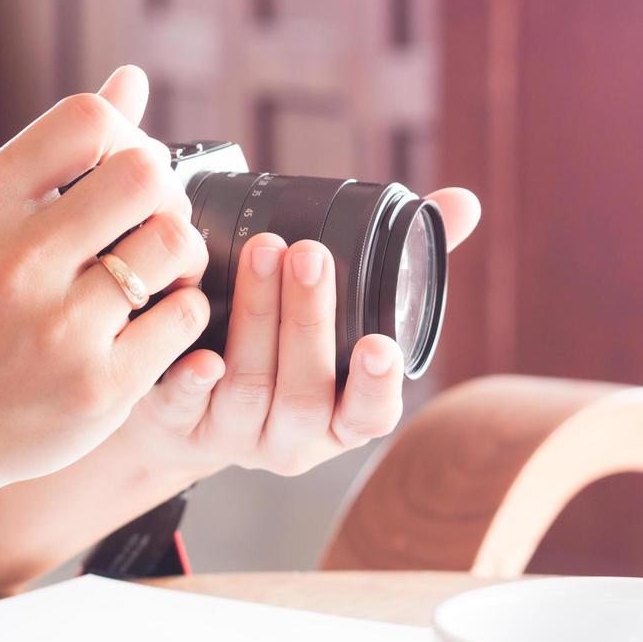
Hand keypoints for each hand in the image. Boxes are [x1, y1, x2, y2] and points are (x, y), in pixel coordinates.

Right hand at [0, 68, 208, 496]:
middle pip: (145, 175)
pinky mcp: (100, 387)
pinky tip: (153, 323)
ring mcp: (59, 329)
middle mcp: (17, 262)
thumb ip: (58, 156)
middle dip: (164, 192)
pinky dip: (183, 312)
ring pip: (175, 243)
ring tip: (160, 273)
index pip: (88, 121)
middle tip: (151, 223)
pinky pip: (186, 317)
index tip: (122, 171)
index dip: (127, 135)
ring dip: (184, 253)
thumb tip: (131, 81)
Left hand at [118, 189, 480, 478]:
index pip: (369, 415)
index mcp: (341, 419)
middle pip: (305, 393)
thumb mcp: (344, 320)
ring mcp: (236, 436)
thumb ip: (400, 267)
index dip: (376, 385)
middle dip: (308, 322)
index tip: (379, 344)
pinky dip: (194, 382)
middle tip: (307, 253)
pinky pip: (186, 411)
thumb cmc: (285, 352)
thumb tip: (461, 204)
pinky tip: (201, 353)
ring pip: (250, 388)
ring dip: (257, 318)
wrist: (188, 411)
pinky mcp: (181, 428)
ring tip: (262, 251)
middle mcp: (293, 438)